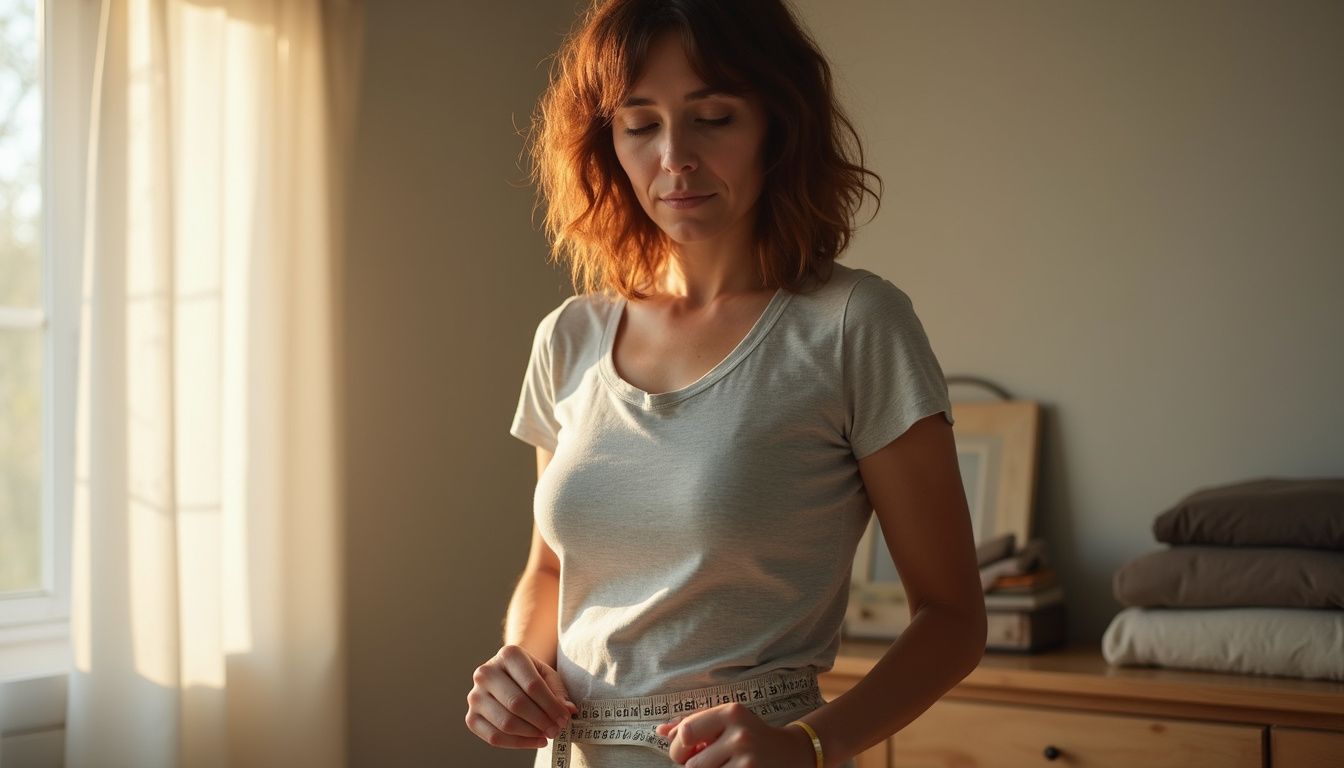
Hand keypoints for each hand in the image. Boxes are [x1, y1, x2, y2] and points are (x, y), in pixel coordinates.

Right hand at [465, 645, 579, 748]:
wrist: (508, 675)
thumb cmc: (531, 675)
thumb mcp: (548, 676)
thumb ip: (559, 693)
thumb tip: (568, 710)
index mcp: (508, 654)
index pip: (532, 685)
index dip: (551, 705)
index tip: (565, 718)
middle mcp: (486, 672)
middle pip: (517, 704)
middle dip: (542, 721)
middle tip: (557, 730)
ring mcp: (475, 695)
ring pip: (505, 722)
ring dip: (531, 733)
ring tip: (547, 735)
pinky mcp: (471, 717)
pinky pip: (494, 737)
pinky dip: (518, 743)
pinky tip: (535, 741)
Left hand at [653, 702, 816, 766]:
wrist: (792, 753)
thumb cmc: (750, 735)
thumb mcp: (725, 721)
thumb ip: (693, 724)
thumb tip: (660, 731)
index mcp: (731, 712)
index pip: (686, 733)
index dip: (678, 748)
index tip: (686, 753)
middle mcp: (740, 734)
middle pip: (692, 765)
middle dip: (693, 767)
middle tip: (708, 763)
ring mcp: (748, 759)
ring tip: (722, 766)